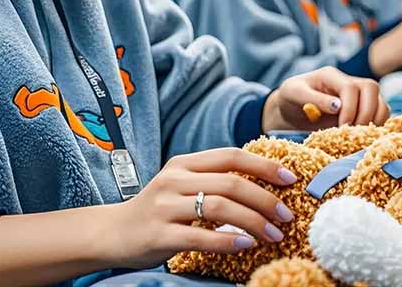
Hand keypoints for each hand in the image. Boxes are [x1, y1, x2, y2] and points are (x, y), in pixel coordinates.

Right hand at [110, 148, 298, 268]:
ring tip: (273, 235)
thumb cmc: (157, 210)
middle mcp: (174, 180)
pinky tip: (246, 245)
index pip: (231, 156)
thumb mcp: (181, 185)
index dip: (265, 165)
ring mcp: (165, 207)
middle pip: (231, 182)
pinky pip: (200, 237)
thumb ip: (212, 180)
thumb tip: (262, 183)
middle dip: (265, 199)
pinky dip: (228, 241)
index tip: (290, 179)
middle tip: (286, 216)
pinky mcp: (159, 235)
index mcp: (184, 163)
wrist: (111, 233)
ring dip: (253, 222)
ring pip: (220, 208)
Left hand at [262, 66, 387, 130]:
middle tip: (353, 133)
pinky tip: (362, 136)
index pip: (350, 87)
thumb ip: (313, 98)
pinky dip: (377, 125)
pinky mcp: (362, 108)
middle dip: (366, 113)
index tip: (341, 127)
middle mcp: (348, 81)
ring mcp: (357, 94)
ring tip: (358, 135)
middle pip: (371, 88)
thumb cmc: (290, 99)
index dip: (350, 108)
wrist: (291, 108)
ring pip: (380, 100)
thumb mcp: (293, 94)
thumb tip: (338, 106)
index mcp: (331, 75)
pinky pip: (380, 113)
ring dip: (375, 120)